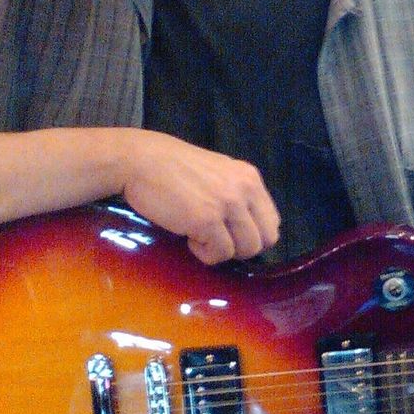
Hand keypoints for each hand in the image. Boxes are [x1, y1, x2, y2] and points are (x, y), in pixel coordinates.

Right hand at [119, 131, 280, 264]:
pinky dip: (204, 253)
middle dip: (241, 247)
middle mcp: (244, 189)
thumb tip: (249, 227)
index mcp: (249, 177)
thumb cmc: (174, 168)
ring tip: (199, 236)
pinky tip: (188, 237)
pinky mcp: (206, 219)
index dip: (253, 234)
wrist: (141, 160)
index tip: (230, 233)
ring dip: (222, 251)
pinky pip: (219, 253)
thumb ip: (237, 194)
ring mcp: (227, 204)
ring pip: (246, 250)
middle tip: (216, 239)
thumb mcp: (217, 173)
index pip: (272, 221)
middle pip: (265, 240)